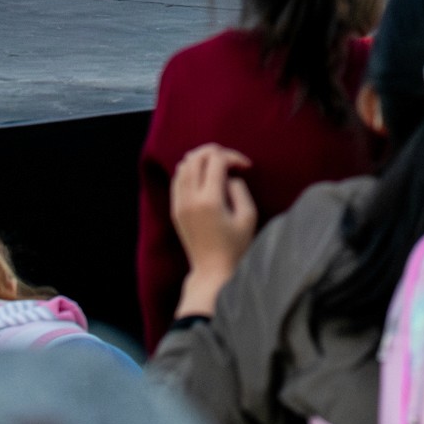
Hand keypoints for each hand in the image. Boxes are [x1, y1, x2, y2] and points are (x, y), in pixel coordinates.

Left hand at [169, 143, 256, 297]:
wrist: (212, 272)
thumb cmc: (235, 247)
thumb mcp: (248, 216)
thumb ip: (239, 188)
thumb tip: (228, 176)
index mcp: (209, 200)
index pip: (216, 160)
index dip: (234, 156)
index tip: (246, 167)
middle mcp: (190, 199)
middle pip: (196, 156)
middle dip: (216, 151)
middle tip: (232, 161)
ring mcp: (179, 204)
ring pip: (183, 165)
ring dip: (201, 159)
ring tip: (218, 167)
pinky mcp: (175, 210)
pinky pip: (177, 179)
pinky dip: (190, 170)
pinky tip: (204, 178)